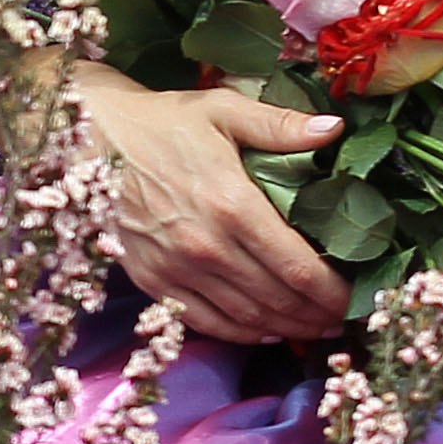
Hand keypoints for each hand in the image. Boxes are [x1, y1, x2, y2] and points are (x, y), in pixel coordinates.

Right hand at [69, 66, 348, 346]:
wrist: (86, 141)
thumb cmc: (160, 123)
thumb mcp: (222, 109)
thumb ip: (280, 124)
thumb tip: (334, 129)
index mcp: (233, 205)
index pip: (299, 268)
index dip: (334, 292)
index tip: (356, 298)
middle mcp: (208, 248)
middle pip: (278, 301)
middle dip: (318, 317)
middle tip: (343, 320)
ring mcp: (179, 271)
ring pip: (247, 319)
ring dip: (287, 330)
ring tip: (314, 330)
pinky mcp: (154, 282)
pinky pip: (207, 322)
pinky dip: (242, 334)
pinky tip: (265, 331)